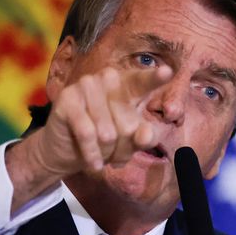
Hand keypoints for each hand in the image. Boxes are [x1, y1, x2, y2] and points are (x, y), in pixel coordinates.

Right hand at [6, 65, 172, 205]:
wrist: (68, 151)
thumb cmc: (106, 141)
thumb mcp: (131, 142)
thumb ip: (143, 138)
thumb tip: (146, 134)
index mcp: (129, 85)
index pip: (144, 82)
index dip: (155, 78)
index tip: (167, 72)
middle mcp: (108, 78)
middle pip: (128, 124)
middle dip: (123, 147)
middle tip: (114, 151)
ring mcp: (86, 85)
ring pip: (107, 132)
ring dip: (106, 151)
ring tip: (101, 153)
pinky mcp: (67, 98)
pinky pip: (87, 133)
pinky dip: (92, 153)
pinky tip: (94, 162)